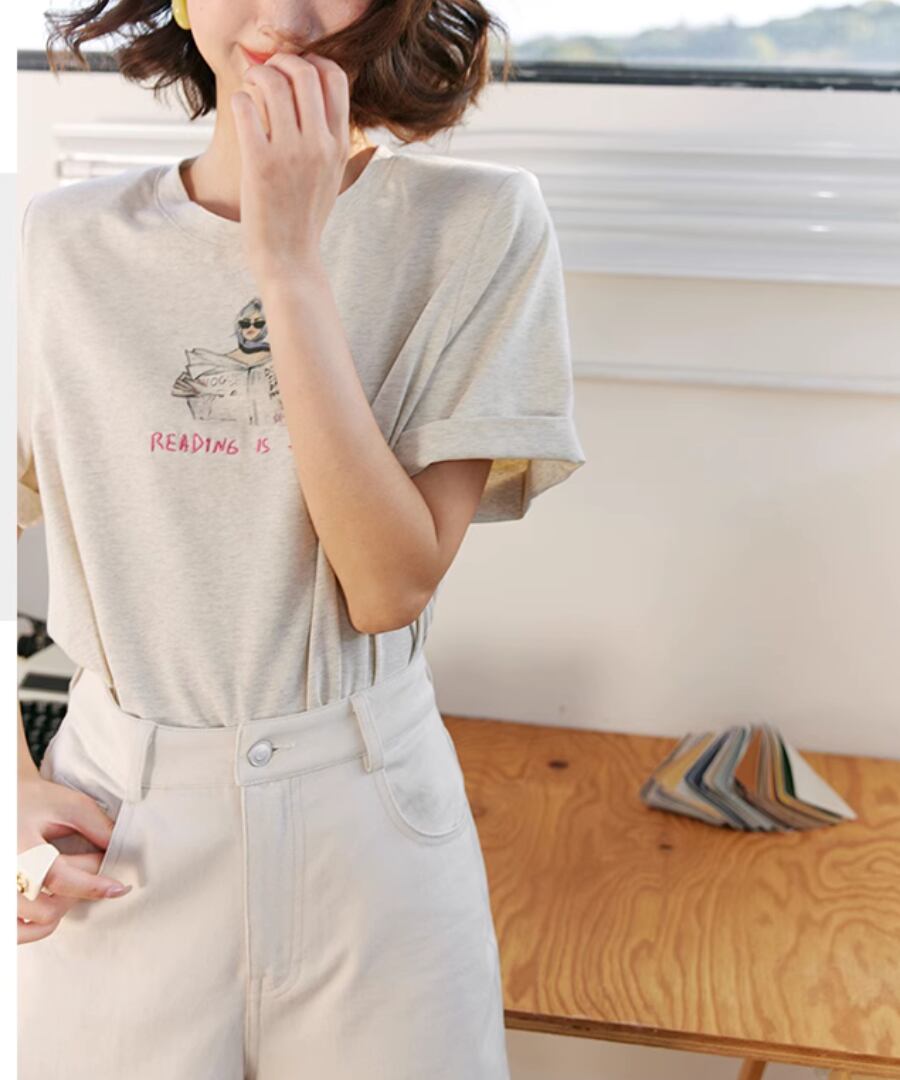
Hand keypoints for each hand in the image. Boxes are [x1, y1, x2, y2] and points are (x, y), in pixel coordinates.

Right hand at [17, 775, 131, 944]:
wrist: (6, 800)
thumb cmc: (31, 800)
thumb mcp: (67, 804)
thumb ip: (97, 826)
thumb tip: (124, 848)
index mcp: (19, 850)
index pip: (58, 878)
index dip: (92, 885)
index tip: (118, 888)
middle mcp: (6, 876)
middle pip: (47, 909)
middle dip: (80, 891)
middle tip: (90, 868)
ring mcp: (2, 894)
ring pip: (33, 927)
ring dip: (59, 911)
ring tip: (69, 887)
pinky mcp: (5, 903)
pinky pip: (18, 933)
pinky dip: (37, 924)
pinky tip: (51, 900)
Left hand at [230, 52, 351, 282]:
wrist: (290, 258)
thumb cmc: (304, 217)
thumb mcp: (331, 175)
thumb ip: (328, 137)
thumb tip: (310, 96)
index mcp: (339, 144)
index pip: (335, 77)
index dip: (311, 61)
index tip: (294, 71)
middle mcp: (319, 145)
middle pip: (305, 71)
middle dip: (281, 61)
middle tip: (267, 75)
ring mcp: (290, 154)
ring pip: (273, 82)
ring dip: (257, 75)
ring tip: (251, 88)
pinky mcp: (260, 163)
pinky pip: (247, 108)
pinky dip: (240, 99)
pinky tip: (242, 111)